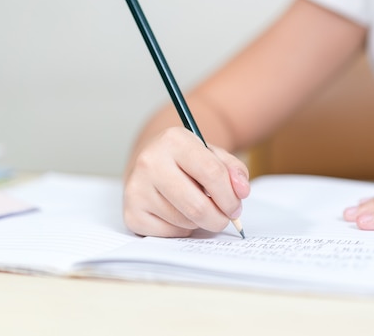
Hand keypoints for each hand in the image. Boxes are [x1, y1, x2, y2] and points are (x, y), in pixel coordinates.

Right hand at [123, 127, 249, 236]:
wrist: (152, 162)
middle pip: (197, 206)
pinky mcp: (131, 213)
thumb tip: (241, 191)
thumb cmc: (186, 160)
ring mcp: (136, 188)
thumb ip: (234, 170)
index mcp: (174, 140)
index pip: (211, 173)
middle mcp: (150, 162)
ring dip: (201, 222)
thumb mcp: (212, 154)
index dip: (230, 196)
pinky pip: (169, 233)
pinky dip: (182, 229)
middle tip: (226, 217)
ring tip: (198, 207)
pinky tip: (179, 213)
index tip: (236, 206)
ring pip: (185, 221)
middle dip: (219, 218)